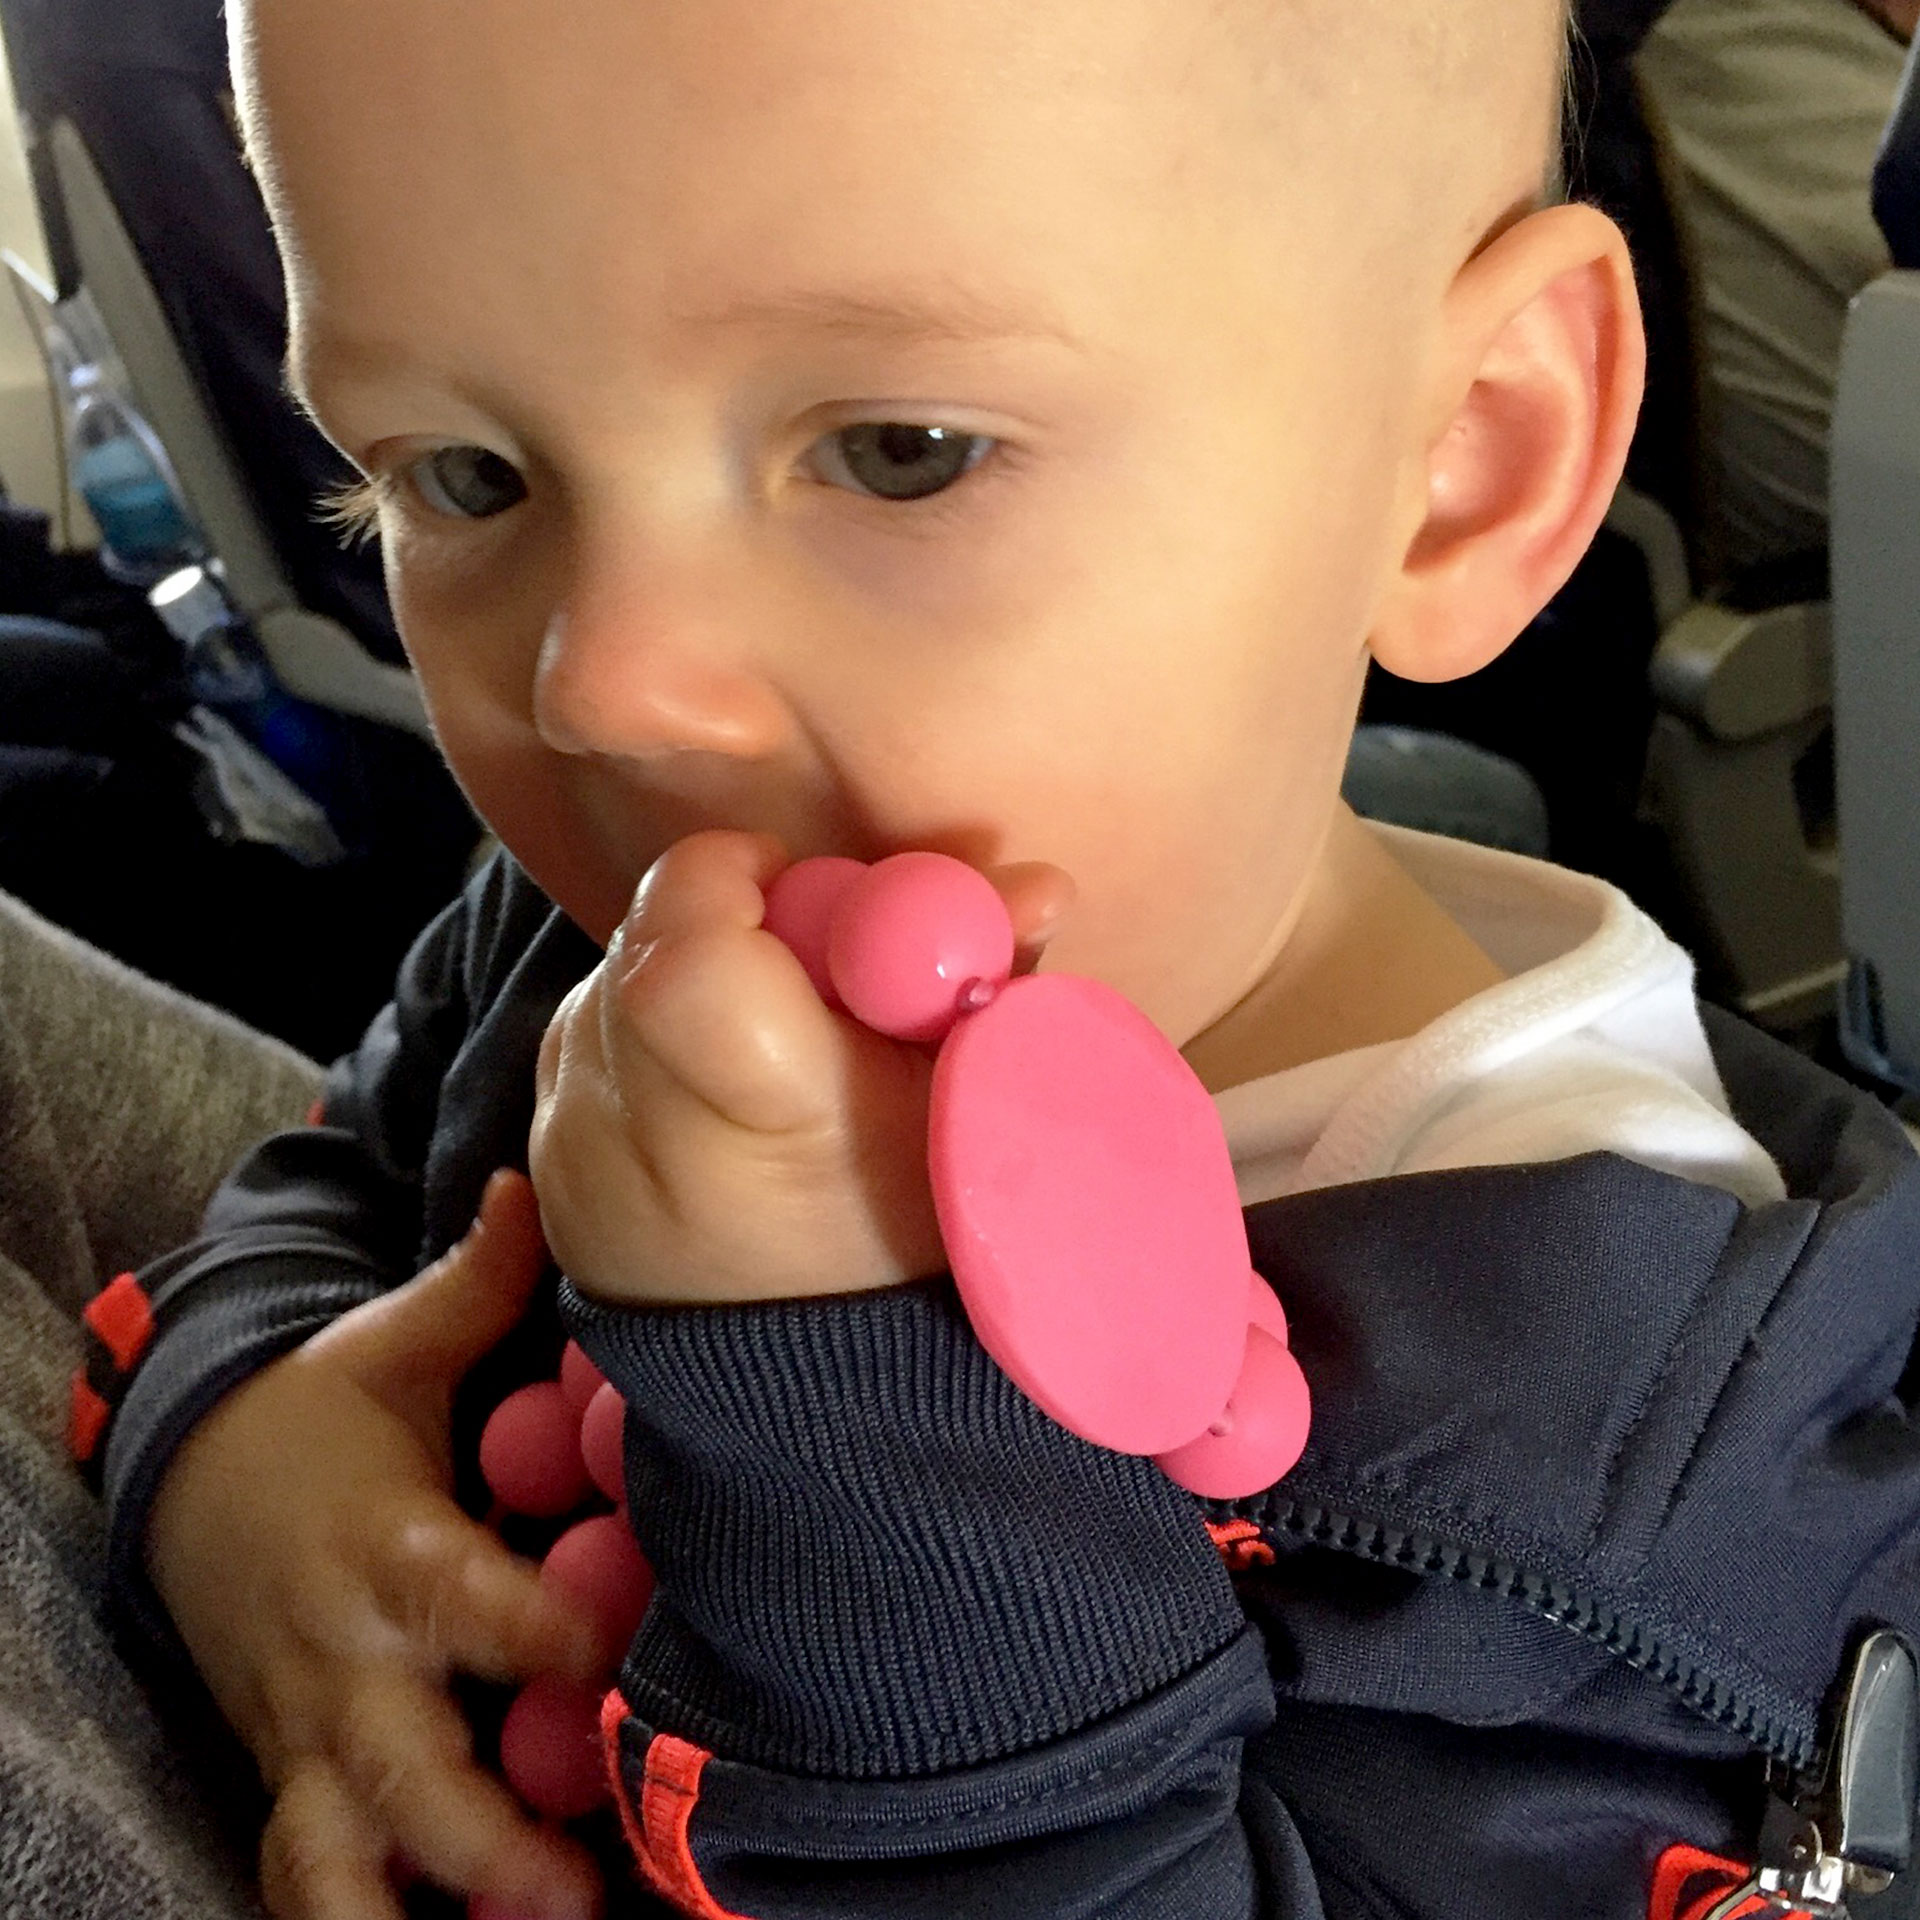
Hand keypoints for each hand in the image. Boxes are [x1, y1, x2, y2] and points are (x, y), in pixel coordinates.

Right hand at [147, 1171, 604, 1919]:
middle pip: (402, 1765)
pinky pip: (308, 1871)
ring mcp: (309, 1731)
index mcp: (382, 1547)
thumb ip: (477, 1281)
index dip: (533, 1631)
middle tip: (573, 1892)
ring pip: (339, 1850)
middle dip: (480, 1834)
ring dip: (411, 1912)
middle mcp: (343, 1658)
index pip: (460, 1598)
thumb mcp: (389, 1346)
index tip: (613, 1655)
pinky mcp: (294, 1772)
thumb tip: (543, 1177)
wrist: (191, 1483)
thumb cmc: (318, 1414)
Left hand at [530, 831, 1069, 1306]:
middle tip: (805, 965)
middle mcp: (639, 1133)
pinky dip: (642, 1041)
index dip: (738, 878)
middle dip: (726, 918)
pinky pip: (581, 1048)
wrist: (824, 1394)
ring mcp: (573, 1159)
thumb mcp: (978, 1116)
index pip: (687, 935)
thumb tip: (1034, 884)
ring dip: (682, 977)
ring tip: (763, 1051)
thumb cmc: (925, 1245)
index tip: (805, 892)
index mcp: (760, 1114)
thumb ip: (995, 984)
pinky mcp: (544, 1176)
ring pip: (607, 982)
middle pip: (647, 939)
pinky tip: (711, 1098)